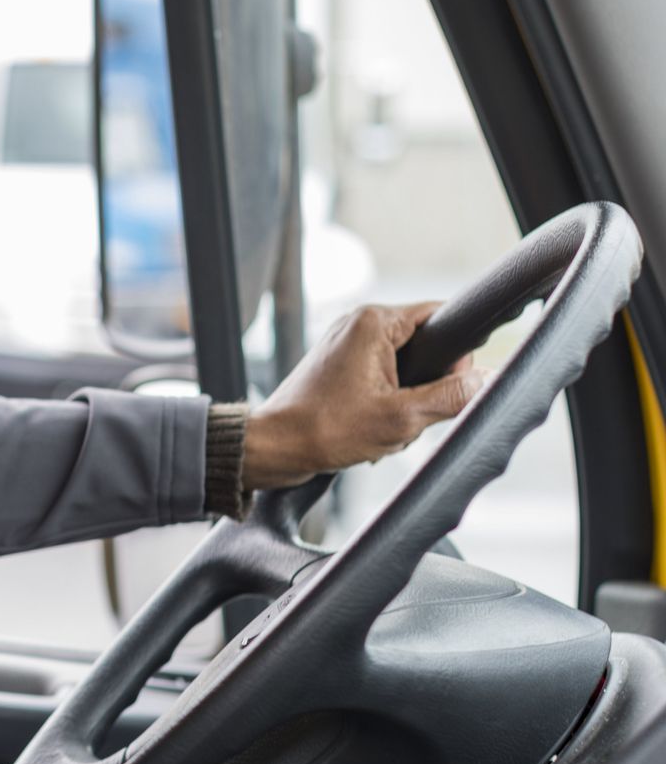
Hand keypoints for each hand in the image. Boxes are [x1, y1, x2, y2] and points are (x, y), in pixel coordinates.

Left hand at [242, 302, 487, 491]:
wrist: (274, 447)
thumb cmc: (326, 429)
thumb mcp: (401, 418)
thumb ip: (451, 397)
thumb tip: (489, 381)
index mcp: (374, 322)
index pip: (442, 317)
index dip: (459, 354)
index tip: (453, 386)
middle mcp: (359, 323)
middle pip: (426, 344)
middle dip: (430, 383)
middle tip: (412, 413)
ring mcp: (347, 343)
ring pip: (407, 365)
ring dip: (409, 397)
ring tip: (388, 422)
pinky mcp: (340, 363)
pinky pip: (385, 375)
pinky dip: (389, 401)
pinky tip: (376, 424)